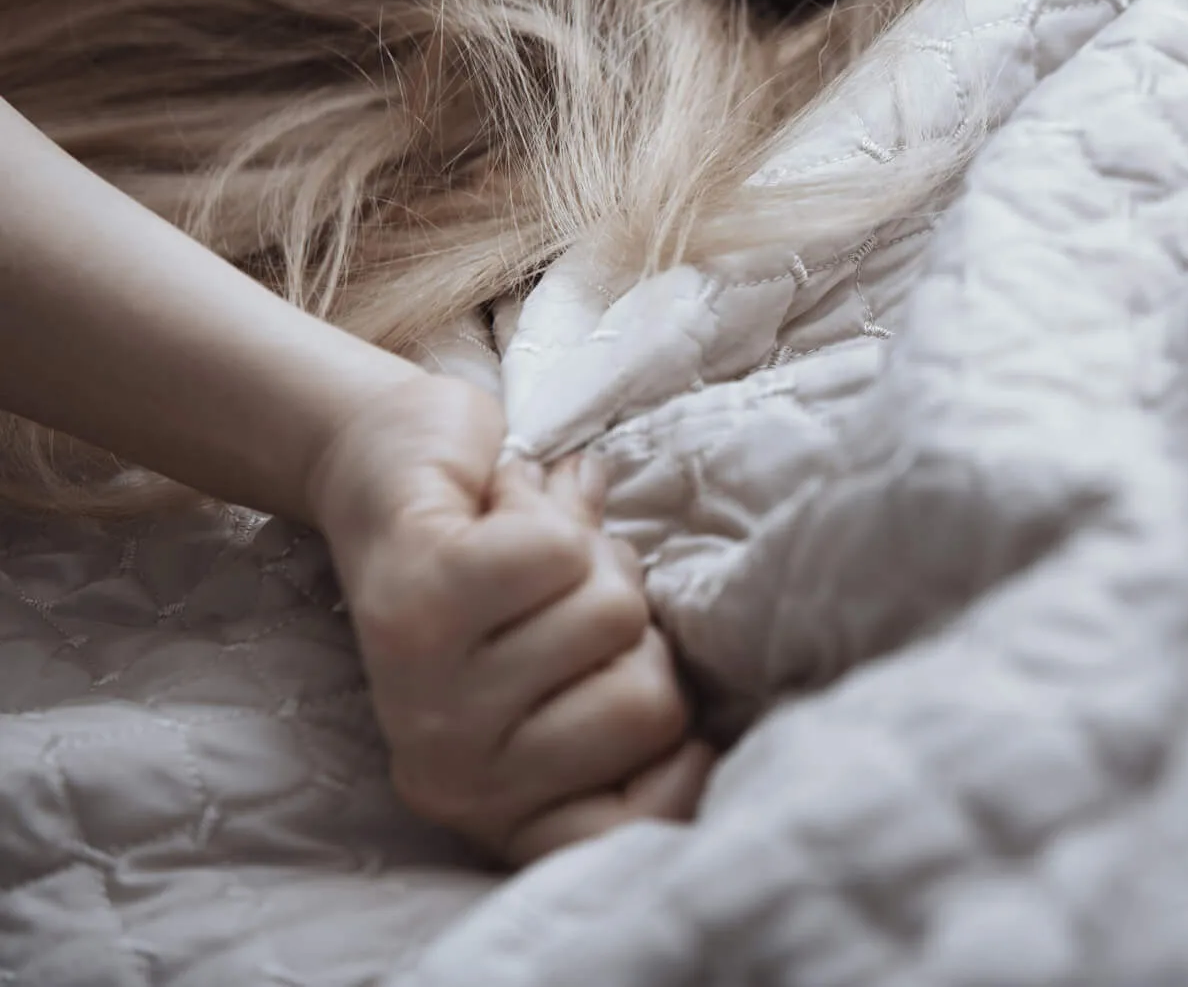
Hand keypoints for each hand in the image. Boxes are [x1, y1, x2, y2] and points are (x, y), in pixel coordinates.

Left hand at [307, 373, 713, 865]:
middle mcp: (451, 772)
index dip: (685, 763)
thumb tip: (706, 754)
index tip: (662, 697)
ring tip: (531, 544)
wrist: (381, 462)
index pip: (638, 826)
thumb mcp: (585, 662)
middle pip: (652, 704)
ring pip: (612, 615)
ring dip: (589, 552)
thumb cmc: (506, 570)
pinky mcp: (416, 606)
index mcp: (495, 800)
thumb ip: (642, 701)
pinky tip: (500, 502)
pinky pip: (558, 552)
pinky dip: (548, 502)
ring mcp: (427, 695)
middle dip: (635, 619)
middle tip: (565, 591)